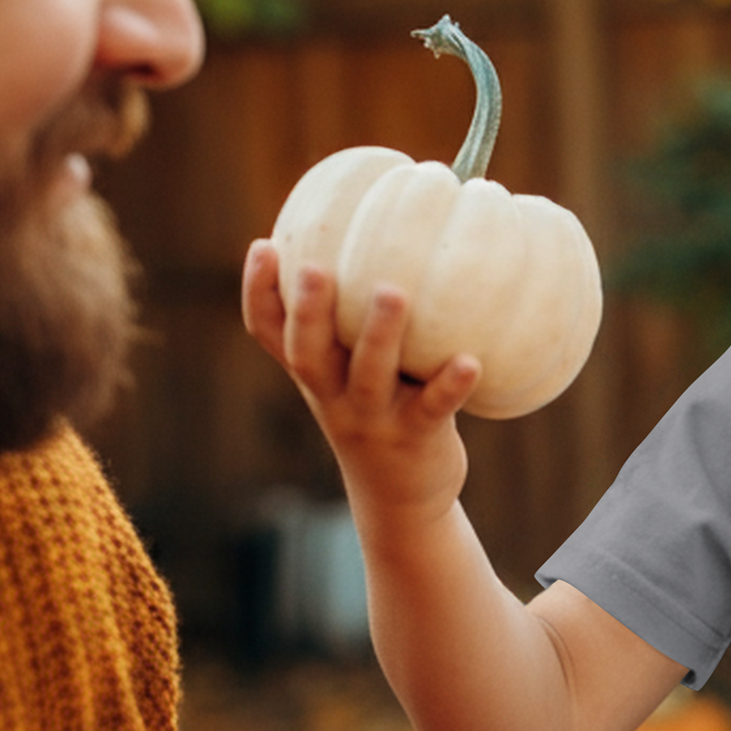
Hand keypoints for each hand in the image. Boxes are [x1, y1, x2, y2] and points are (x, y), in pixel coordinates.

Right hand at [242, 239, 481, 533]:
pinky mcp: (416, 437)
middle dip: (308, 311)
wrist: (402, 498)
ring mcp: (372, 419)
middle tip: (316, 268)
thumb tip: (401, 232)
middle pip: (308, 354)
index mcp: (315, 373)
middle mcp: (333, 396)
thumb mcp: (358, 368)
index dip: (259, 293)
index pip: (270, 333)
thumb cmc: (385, 408)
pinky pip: (433, 408)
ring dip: (378, 335)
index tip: (265, 247)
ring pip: (367, 376)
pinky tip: (470, 361)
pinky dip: (450, 384)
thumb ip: (360, 318)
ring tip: (392, 293)